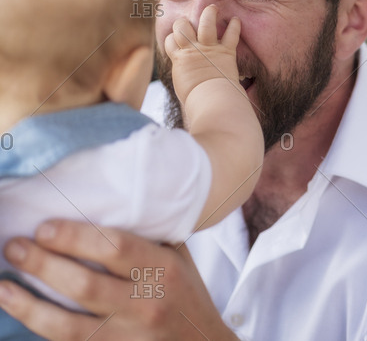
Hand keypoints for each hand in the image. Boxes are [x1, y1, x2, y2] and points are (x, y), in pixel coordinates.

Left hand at [0, 219, 237, 340]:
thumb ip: (145, 233)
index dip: (76, 237)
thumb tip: (103, 202)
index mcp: (163, 269)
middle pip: (85, 285)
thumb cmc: (185, 290)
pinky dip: (43, 329)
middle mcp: (146, 305)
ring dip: (30, 305)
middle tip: (15, 246)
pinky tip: (21, 313)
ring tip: (4, 286)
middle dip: (44, 265)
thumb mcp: (177, 254)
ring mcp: (129, 337)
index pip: (115, 248)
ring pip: (69, 326)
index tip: (46, 226)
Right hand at [165, 4, 240, 103]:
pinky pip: (231, 35)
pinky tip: (236, 20)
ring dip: (208, 14)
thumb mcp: (182, 85)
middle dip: (183, 22)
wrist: (210, 100)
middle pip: (182, 27)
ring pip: (206, 23)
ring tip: (212, 9)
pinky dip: (234, 27)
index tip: (175, 39)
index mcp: (180, 59)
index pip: (170, 40)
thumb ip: (183, 74)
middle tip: (187, 21)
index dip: (172, 37)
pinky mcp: (225, 52)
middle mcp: (192, 50)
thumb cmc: (195, 99)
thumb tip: (184, 75)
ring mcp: (209, 49)